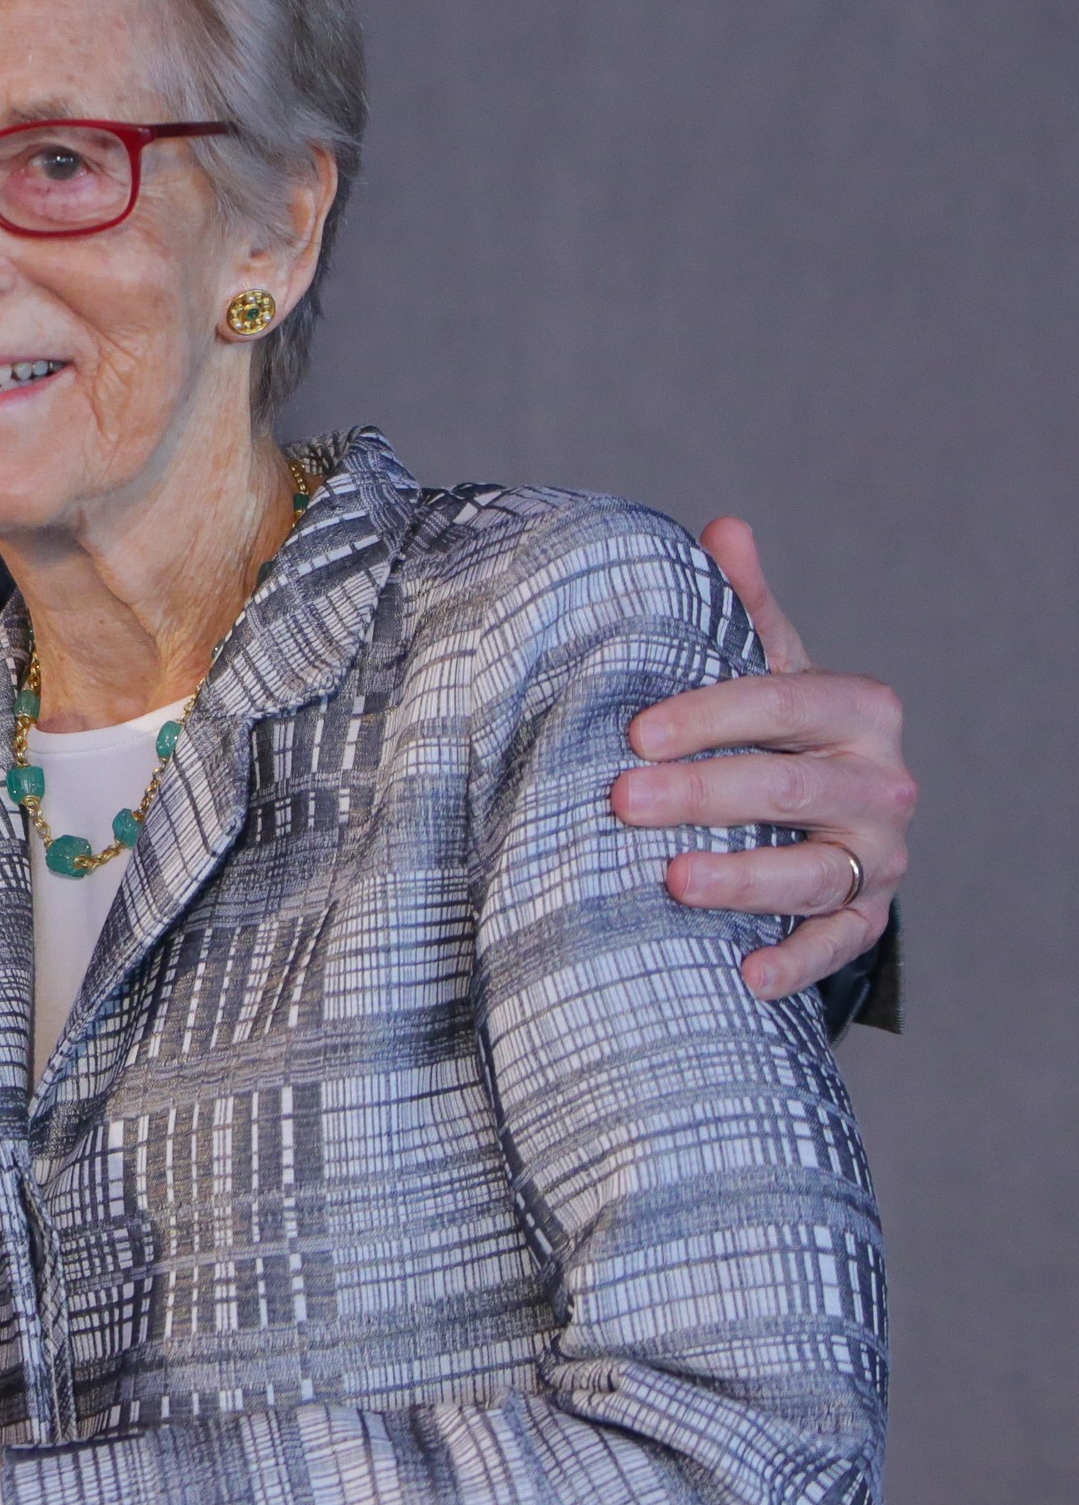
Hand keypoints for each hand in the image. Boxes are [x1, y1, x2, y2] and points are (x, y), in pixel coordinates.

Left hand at [615, 517, 912, 1000]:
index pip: (784, 702)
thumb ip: (743, 604)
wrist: (819, 805)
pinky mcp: (867, 918)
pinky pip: (837, 946)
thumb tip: (724, 528)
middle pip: (792, 787)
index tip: (638, 731)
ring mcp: (879, 856)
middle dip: (706, 794)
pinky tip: (743, 975)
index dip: (711, 716)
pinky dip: (795, 964)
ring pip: (814, 870)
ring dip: (743, 879)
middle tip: (623, 799)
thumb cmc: (774, 723)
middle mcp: (882, 783)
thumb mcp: (763, 662)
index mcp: (859, 708)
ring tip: (672, 881)